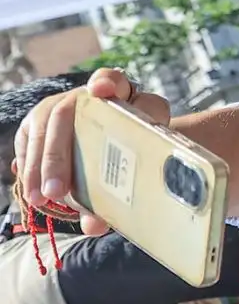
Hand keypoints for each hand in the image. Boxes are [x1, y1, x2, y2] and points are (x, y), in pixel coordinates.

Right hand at [12, 68, 170, 235]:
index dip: (106, 82)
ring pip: (41, 131)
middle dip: (58, 155)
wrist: (122, 138)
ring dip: (38, 167)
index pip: (113, 79)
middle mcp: (83, 96)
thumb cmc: (137, 147)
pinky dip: (29, 168)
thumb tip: (96, 223)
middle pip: (65, 116)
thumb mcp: (145, 155)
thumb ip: (127, 185)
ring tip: (41, 198)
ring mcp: (55, 107)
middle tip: (57, 191)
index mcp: (119, 93)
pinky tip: (32, 191)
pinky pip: (27, 142)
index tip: (101, 90)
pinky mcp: (37, 124)